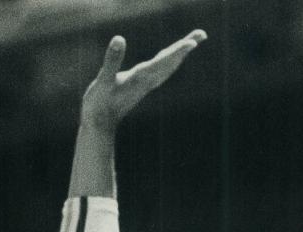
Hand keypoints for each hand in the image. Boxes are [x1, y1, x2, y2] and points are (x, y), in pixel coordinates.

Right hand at [80, 29, 206, 129]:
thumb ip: (112, 61)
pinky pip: (160, 71)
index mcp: (141, 78)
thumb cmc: (99, 104)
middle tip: (202, 34)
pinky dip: (169, 62)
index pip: (163, 61)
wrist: (100, 126)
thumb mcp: (104, 81)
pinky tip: (171, 59)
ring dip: (180, 54)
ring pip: (168, 67)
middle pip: (171, 62)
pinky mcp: (140, 86)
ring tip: (192, 42)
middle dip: (185, 47)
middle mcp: (147, 81)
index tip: (194, 42)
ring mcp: (145, 84)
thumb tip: (118, 39)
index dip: (178, 51)